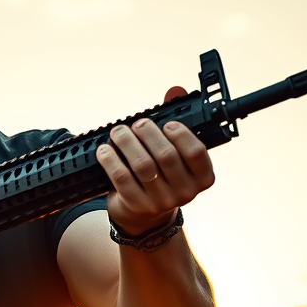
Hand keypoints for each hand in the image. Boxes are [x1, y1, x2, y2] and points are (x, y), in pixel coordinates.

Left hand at [96, 86, 214, 234]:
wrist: (143, 215)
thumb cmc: (162, 176)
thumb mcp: (174, 154)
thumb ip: (175, 123)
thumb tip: (174, 91)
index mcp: (202, 178)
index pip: (196, 152)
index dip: (180, 134)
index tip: (166, 124)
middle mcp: (185, 192)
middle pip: (165, 156)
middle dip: (148, 133)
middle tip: (137, 124)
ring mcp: (160, 202)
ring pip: (142, 166)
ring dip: (127, 143)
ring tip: (118, 132)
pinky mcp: (136, 206)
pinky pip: (121, 178)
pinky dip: (111, 160)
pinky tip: (104, 150)